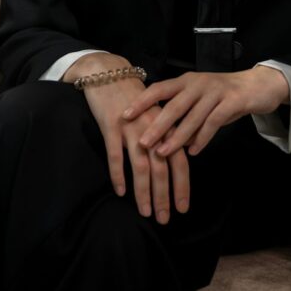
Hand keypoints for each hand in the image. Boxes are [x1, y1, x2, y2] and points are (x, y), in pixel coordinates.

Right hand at [64, 54, 190, 223]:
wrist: (108, 73)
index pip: (179, 160)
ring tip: (146, 212)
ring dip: (144, 191)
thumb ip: (164, 136)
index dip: (181, 185)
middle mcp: (152, 129)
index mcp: (165, 126)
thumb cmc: (132, 97)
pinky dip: (118, 174)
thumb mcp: (153, 115)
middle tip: (165, 218)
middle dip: (164, 195)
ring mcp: (131, 128)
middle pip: (162, 167)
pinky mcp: (111, 126)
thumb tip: (172, 166)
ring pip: (140, 165)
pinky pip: (115, 155)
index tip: (183, 208)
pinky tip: (121, 191)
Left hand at [121, 67, 289, 157]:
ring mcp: (215, 92)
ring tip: (163, 153)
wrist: (258, 85)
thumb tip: (158, 134)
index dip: (141, 102)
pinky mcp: (232, 102)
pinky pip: (214, 122)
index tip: (124, 115)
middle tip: (141, 142)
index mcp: (185, 81)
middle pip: (173, 106)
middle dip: (156, 125)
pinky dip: (202, 138)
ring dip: (177, 137)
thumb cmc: (222, 95)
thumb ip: (181, 111)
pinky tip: (193, 152)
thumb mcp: (198, 98)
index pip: (159, 89)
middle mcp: (197, 83)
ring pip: (192, 117)